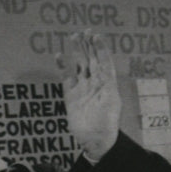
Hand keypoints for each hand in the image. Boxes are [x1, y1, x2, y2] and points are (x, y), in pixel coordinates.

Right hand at [57, 32, 121, 159]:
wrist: (94, 140)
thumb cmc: (106, 123)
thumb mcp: (110, 103)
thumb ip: (106, 84)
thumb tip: (104, 67)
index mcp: (108, 85)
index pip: (104, 62)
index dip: (100, 49)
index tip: (95, 36)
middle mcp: (96, 84)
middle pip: (91, 60)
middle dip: (88, 46)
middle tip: (84, 31)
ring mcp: (83, 89)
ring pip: (79, 66)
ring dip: (77, 52)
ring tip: (74, 37)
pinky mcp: (71, 95)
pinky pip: (66, 77)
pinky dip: (63, 66)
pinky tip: (59, 55)